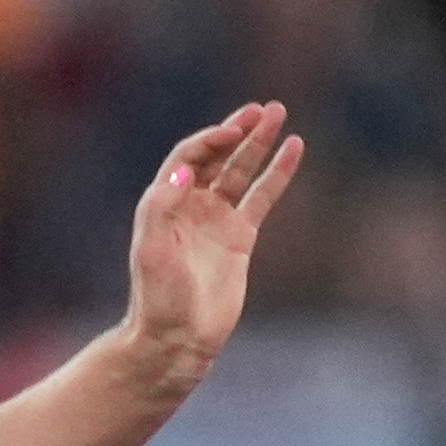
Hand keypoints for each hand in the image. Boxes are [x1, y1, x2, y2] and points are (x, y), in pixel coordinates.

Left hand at [124, 102, 301, 393]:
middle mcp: (189, 208)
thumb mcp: (151, 249)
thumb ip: (163, 206)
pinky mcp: (240, 238)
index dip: (210, 140)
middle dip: (238, 131)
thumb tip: (187, 167)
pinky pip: (262, 197)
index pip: (188, 158)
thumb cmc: (158, 297)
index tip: (233, 130)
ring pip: (241, 172)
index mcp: (163, 205)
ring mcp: (216, 221)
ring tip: (279, 114)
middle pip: (216, 157)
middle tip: (263, 108)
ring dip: (258, 144)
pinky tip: (294, 148)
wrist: (176, 337)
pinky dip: (277, 173)